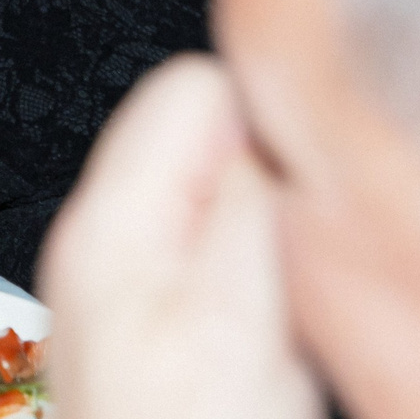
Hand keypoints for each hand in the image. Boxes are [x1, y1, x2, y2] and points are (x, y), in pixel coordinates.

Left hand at [40, 56, 322, 418]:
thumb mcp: (237, 325)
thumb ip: (245, 208)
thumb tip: (268, 112)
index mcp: (111, 222)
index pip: (188, 88)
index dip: (268, 115)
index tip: (317, 178)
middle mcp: (102, 240)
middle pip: (201, 138)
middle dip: (270, 173)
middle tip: (312, 248)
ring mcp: (122, 284)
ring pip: (215, 197)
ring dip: (267, 227)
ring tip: (292, 300)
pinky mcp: (152, 326)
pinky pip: (212, 253)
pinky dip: (255, 272)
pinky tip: (277, 330)